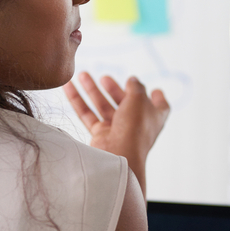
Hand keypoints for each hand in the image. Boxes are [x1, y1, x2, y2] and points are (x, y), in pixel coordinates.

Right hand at [63, 73, 169, 195]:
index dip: (157, 98)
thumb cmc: (134, 127)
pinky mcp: (101, 135)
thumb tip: (133, 80)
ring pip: (104, 107)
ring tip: (82, 74)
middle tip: (104, 78)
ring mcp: (118, 130)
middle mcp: (137, 124)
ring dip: (93, 91)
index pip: (160, 107)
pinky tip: (69, 86)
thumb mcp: (139, 99)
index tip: (155, 91)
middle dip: (114, 89)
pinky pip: (88, 115)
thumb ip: (136, 87)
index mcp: (153, 117)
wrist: (119, 156)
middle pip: (126, 103)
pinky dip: (78, 101)